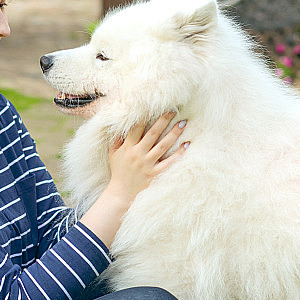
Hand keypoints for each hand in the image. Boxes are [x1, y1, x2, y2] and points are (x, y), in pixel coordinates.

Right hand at [79, 113, 187, 247]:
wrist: (120, 195)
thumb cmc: (118, 172)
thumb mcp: (113, 154)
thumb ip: (115, 139)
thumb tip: (118, 124)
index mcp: (128, 147)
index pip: (137, 127)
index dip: (145, 114)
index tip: (154, 104)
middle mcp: (138, 154)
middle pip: (153, 133)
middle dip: (164, 120)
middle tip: (174, 109)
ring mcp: (147, 164)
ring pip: (163, 145)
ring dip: (174, 133)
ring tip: (183, 122)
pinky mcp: (155, 174)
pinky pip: (169, 162)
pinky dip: (178, 154)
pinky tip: (187, 145)